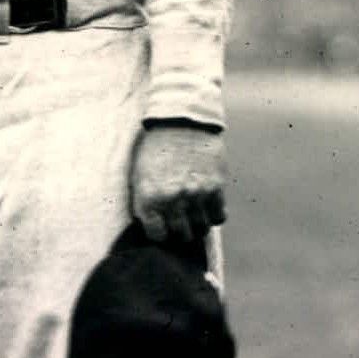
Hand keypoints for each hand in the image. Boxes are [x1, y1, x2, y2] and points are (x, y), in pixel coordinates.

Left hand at [128, 121, 227, 245]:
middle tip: (180, 222)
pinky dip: (214, 215)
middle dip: (180, 230)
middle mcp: (173, 199)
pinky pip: (219, 216)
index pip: (157, 235)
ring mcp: (196, 194)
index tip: (162, 227)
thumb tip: (154, 227)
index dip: (160, 233)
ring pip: (202, 228)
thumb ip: (145, 203)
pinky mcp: (216, 187)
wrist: (179, 122)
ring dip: (198, 224)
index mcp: (149, 197)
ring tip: (194, 214)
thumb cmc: (154, 149)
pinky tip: (207, 206)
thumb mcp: (139, 176)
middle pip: (182, 235)